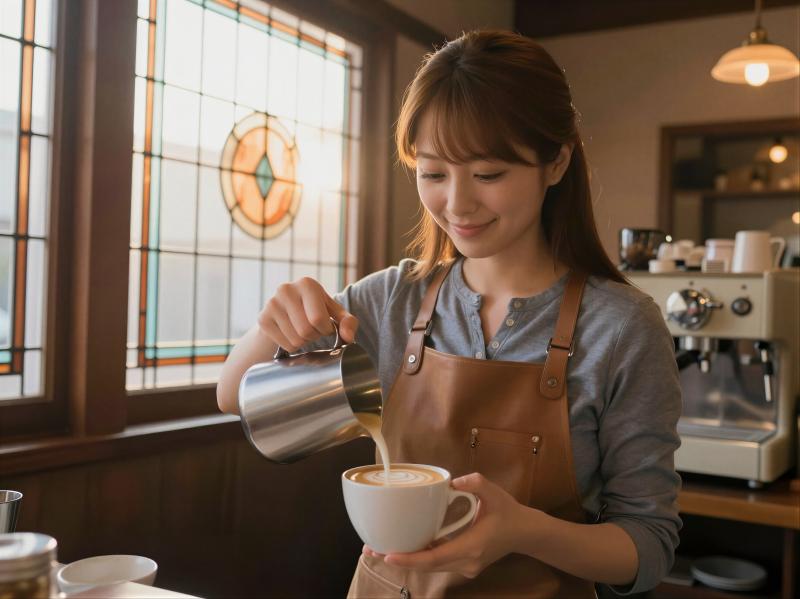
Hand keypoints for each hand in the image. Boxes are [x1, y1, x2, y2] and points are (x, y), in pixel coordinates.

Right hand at [257, 277, 357, 351]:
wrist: (287, 313)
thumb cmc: (316, 311)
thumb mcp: (336, 313)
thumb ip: (348, 323)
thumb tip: (348, 337)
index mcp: (307, 284)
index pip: (318, 319)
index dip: (326, 329)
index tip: (325, 326)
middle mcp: (286, 289)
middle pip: (305, 330)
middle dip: (314, 336)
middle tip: (313, 330)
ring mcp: (271, 303)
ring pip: (295, 339)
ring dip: (304, 342)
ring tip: (302, 331)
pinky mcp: (263, 319)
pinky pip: (285, 344)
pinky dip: (292, 346)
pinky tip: (291, 334)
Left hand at [363, 473, 526, 578]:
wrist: (525, 532)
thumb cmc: (509, 512)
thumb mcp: (494, 492)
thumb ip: (475, 483)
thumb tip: (452, 481)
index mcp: (472, 546)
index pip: (435, 557)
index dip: (410, 558)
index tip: (389, 555)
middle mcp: (466, 561)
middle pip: (426, 566)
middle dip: (398, 560)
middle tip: (371, 551)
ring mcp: (465, 566)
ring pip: (429, 567)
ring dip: (405, 559)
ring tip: (378, 550)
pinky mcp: (463, 564)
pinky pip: (436, 562)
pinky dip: (418, 556)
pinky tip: (401, 547)